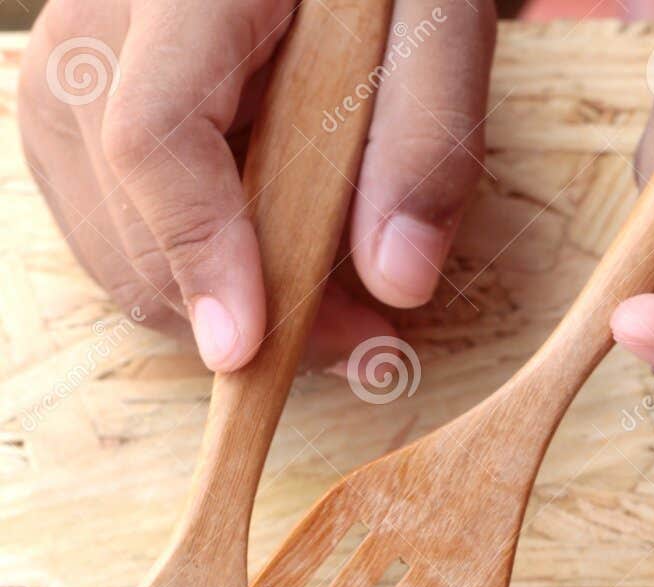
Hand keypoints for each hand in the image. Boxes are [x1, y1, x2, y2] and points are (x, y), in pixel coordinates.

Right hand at [18, 0, 494, 369]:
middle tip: (359, 339)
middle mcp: (101, 19)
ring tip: (331, 311)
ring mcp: (75, 70)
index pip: (152, 132)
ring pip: (106, 238)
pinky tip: (269, 277)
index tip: (247, 346)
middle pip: (124, 206)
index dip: (199, 251)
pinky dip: (189, 283)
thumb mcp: (437, 22)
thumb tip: (398, 280)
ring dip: (214, 310)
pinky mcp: (74, 115)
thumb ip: (427, 137)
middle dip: (235, 308)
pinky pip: (106, 233)